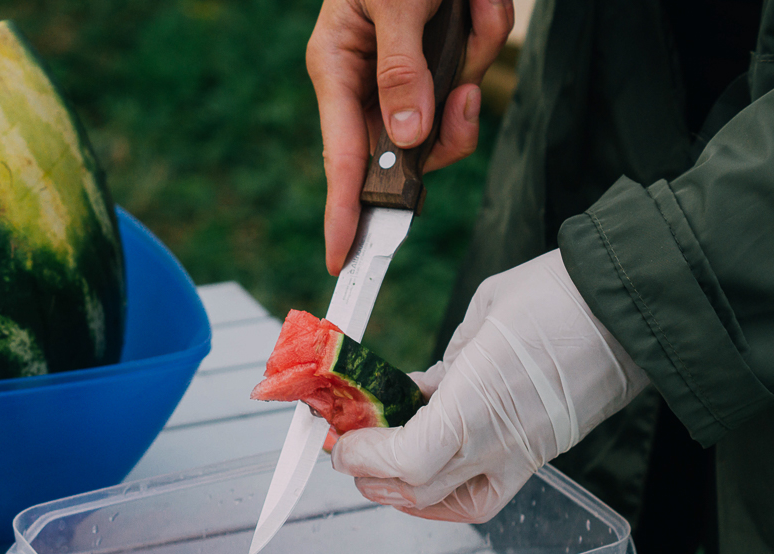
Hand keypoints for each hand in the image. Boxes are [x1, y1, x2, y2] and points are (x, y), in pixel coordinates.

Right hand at [306, 0, 513, 273]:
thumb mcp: (396, 1)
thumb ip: (401, 71)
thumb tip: (406, 140)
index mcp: (337, 66)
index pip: (340, 157)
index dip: (342, 211)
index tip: (344, 258)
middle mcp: (367, 80)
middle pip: (406, 151)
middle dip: (443, 126)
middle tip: (458, 85)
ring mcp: (408, 75)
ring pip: (448, 117)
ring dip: (471, 61)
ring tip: (466, 6)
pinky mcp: (442, 62)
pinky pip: (474, 75)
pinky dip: (486, 33)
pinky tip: (475, 0)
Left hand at [330, 250, 649, 522]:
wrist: (630, 309)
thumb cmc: (556, 297)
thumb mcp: (479, 318)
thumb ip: (443, 367)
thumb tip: (419, 389)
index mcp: (477, 404)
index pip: (407, 460)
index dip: (365, 456)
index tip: (343, 439)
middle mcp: (498, 445)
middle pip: (416, 489)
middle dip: (369, 475)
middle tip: (347, 449)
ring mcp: (520, 458)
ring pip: (447, 505)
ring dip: (401, 494)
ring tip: (377, 469)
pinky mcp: (536, 460)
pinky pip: (481, 497)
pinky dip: (442, 498)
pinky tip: (423, 478)